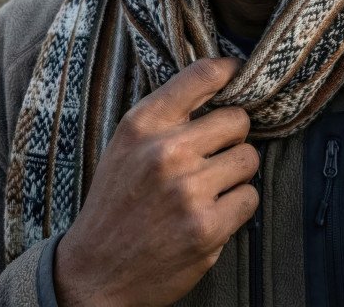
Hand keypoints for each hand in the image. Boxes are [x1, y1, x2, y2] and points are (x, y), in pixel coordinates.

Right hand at [53, 56, 258, 306]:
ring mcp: (188, 191)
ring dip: (236, 173)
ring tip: (210, 186)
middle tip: (213, 154)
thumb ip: (169, 111)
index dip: (229, 70)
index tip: (236, 73)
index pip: (204, 74)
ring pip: (249, 158)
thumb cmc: (117, 200)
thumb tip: (223, 76)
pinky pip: (249, 197)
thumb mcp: (128, 142)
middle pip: (238, 119)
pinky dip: (236, 205)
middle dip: (232, 136)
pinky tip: (211, 212)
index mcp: (143, 124)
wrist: (94, 273)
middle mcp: (166, 152)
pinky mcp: (206, 228)